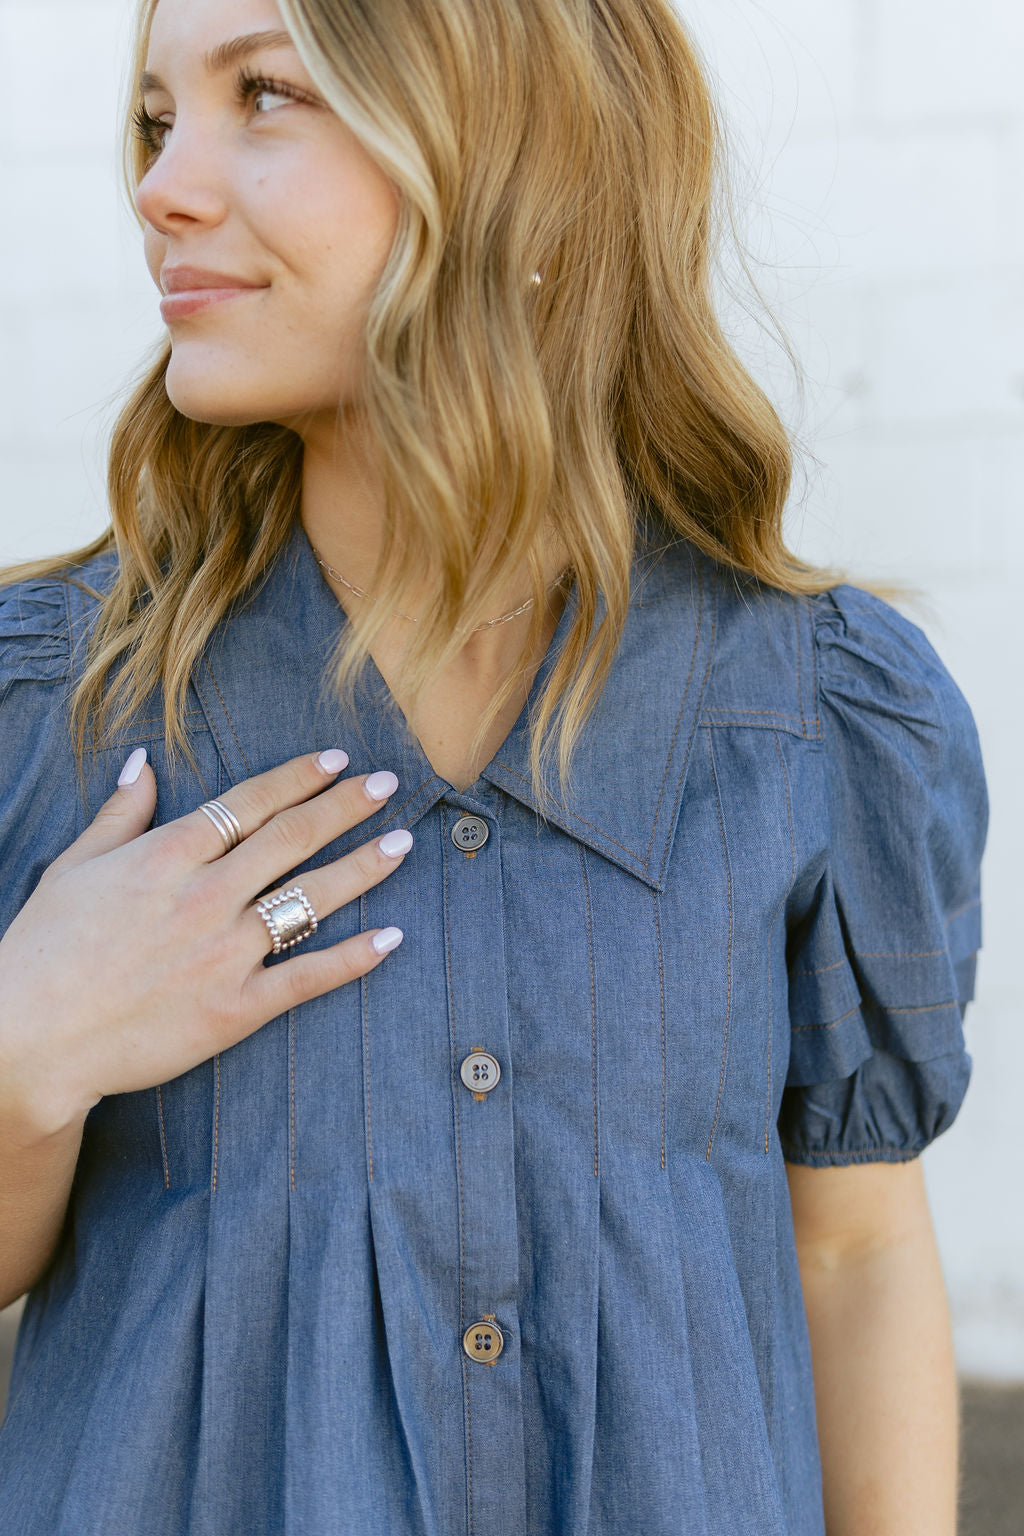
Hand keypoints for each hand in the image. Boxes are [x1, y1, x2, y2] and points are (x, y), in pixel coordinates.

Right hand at [0, 748, 410, 1135]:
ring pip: (310, 898)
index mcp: (168, 855)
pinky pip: (307, 977)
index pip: (250, 803)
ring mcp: (224, 952)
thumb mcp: (74, 866)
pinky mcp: (234, 1008)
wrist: (31, 1038)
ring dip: (363, 866)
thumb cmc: (43, 949)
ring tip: (403, 842)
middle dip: (346, 806)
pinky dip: (353, 958)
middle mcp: (206, 896)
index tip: (337, 759)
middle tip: (388, 784)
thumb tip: (145, 762)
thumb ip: (121, 812)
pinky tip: (391, 937)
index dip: (298, 777)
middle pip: (292, 838)